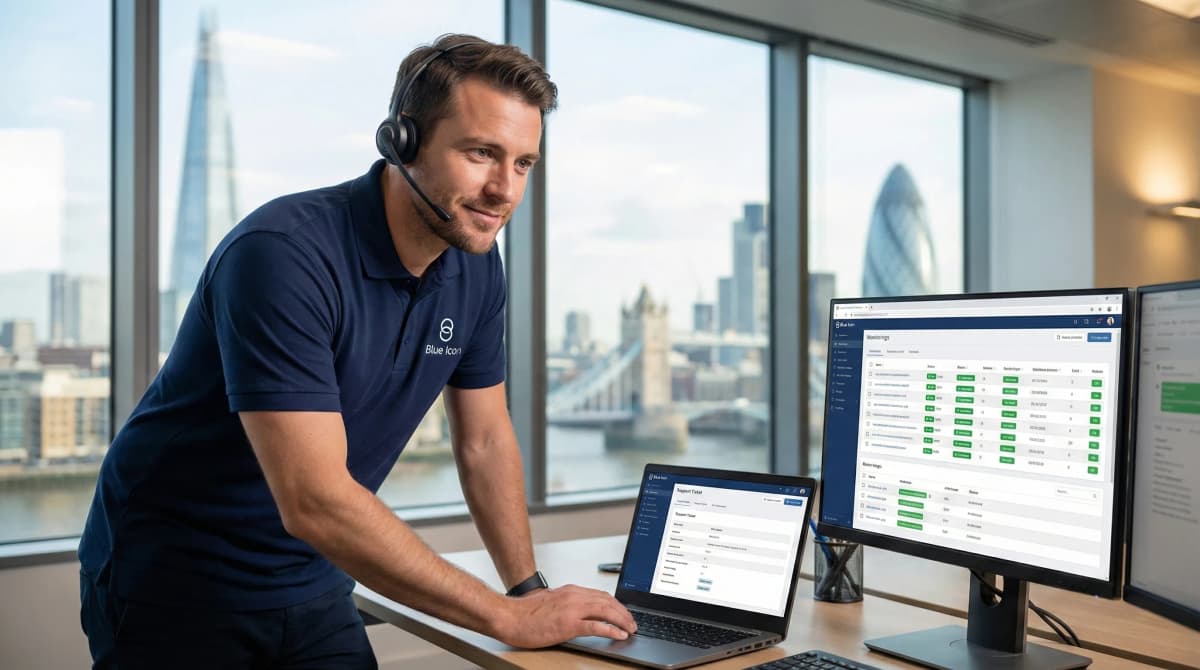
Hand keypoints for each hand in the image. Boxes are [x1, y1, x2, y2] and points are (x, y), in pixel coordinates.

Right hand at [495, 584, 637, 648]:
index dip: (616, 604)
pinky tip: (619, 634)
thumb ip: (565, 604)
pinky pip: (596, 626)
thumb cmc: (523, 613)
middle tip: (632, 622)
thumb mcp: (549, 602)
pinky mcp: (568, 624)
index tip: (623, 612)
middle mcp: (573, 596)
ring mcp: (572, 609)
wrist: (508, 616)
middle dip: (623, 612)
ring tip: (630, 628)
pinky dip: (611, 629)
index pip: (600, 595)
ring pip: (606, 610)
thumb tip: (577, 612)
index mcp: (569, 591)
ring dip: (622, 620)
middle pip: (607, 601)